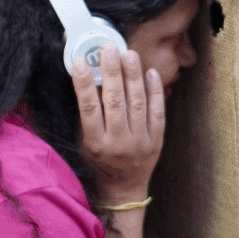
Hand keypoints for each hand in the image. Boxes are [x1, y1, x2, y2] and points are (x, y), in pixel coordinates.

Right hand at [73, 46, 163, 203]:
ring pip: (137, 103)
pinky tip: (150, 72)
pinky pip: (157, 112)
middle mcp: (118, 143)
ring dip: (133, 76)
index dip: (84, 83)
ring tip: (129, 54)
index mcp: (95, 143)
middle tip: (109, 48)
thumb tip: (87, 78)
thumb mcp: (85, 143)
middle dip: (112, 72)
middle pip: (115, 102)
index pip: (88, 108)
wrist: (124, 188)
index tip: (80, 61)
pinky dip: (155, 91)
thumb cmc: (99, 162)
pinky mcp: (157, 140)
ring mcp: (140, 142)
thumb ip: (86, 116)